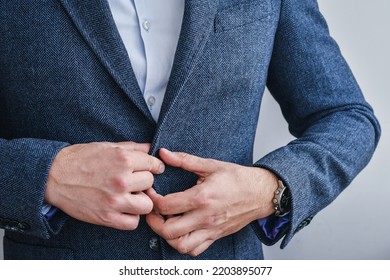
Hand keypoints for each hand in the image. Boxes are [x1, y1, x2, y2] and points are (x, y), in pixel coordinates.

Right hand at [45, 141, 164, 229]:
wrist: (54, 176)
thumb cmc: (79, 159)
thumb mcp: (107, 146)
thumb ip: (132, 147)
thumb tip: (151, 148)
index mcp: (123, 159)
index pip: (153, 165)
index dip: (154, 166)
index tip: (152, 169)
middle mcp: (121, 179)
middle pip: (150, 183)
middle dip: (143, 181)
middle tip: (133, 181)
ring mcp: (115, 200)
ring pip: (147, 204)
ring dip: (140, 201)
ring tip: (130, 196)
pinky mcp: (107, 217)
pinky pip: (133, 222)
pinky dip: (131, 217)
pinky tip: (124, 208)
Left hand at [146, 148, 276, 255]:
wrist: (261, 192)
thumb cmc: (238, 178)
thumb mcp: (210, 165)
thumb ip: (184, 160)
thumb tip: (163, 153)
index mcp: (202, 197)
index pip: (166, 206)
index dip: (153, 199)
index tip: (151, 192)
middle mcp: (205, 217)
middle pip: (169, 231)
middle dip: (154, 222)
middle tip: (153, 211)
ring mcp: (211, 229)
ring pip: (181, 245)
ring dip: (167, 236)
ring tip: (166, 222)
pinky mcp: (216, 235)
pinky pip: (195, 250)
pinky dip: (183, 244)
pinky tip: (181, 231)